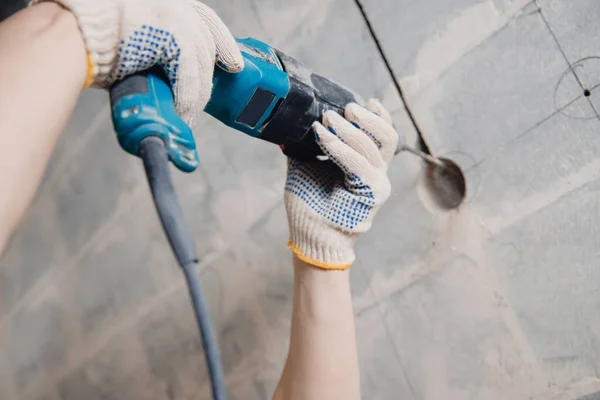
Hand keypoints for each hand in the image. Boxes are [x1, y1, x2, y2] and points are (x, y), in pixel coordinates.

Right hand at [29, 0, 242, 125]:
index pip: (205, 19)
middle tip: (199, 101)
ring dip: (196, 95)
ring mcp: (176, 17)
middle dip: (207, 77)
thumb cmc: (88, 31)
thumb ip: (152, 41)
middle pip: (206, 44)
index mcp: (166, 1)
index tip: (233, 64)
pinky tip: (183, 114)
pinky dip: (188, 100)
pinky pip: (189, 77)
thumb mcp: (130, 28)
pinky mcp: (174, 37)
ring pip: (201, 64)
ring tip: (188, 115)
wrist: (72, 28)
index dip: (222, 44)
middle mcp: (175, 4)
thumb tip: (162, 68)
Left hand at [285, 100, 401, 269]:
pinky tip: (324, 138)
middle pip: (386, 136)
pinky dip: (340, 148)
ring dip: (348, 130)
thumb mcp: (305, 166)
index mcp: (366, 165)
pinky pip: (359, 165)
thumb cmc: (309, 204)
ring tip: (328, 120)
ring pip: (373, 147)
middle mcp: (376, 173)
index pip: (383, 134)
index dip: (377, 115)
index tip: (363, 100)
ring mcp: (376, 184)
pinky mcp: (371, 195)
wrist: (310, 237)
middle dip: (364, 118)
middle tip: (340, 109)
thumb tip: (292, 123)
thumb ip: (307, 146)